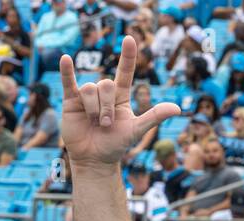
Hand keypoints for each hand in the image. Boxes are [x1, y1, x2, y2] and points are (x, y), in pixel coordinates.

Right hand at [60, 35, 180, 170]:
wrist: (94, 159)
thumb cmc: (116, 145)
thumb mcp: (137, 131)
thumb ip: (154, 117)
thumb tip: (178, 108)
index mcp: (121, 96)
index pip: (125, 71)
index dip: (128, 56)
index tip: (130, 39)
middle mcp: (104, 93)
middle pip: (106, 85)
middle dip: (107, 107)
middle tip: (106, 125)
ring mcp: (87, 95)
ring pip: (90, 88)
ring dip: (94, 108)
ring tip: (94, 123)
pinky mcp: (70, 101)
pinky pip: (68, 82)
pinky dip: (66, 71)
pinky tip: (65, 59)